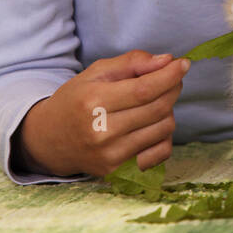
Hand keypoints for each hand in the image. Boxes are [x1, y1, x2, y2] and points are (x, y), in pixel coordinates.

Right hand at [14, 50, 189, 177]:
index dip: (169, 76)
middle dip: (173, 88)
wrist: (50, 139)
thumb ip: (131, 62)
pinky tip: (151, 126)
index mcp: (93, 102)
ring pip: (164, 128)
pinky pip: (160, 152)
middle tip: (171, 79)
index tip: (183, 64)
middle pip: (158, 108)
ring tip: (153, 103)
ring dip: (168, 111)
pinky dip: (164, 136)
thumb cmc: (76, 100)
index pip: (144, 89)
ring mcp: (110, 155)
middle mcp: (101, 132)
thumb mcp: (96, 72)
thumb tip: (166, 61)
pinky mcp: (118, 171)